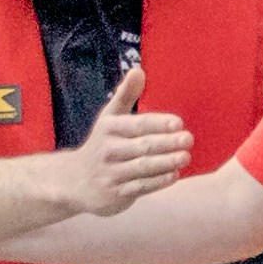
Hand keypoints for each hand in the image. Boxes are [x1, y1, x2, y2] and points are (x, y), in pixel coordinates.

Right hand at [57, 57, 192, 212]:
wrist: (74, 182)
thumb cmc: (101, 144)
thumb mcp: (109, 118)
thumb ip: (126, 95)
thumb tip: (139, 70)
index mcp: (109, 129)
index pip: (137, 125)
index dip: (158, 124)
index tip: (179, 123)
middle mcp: (108, 150)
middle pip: (142, 146)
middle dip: (166, 143)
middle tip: (188, 139)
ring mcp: (111, 173)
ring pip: (142, 167)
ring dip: (166, 163)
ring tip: (185, 157)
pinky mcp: (115, 193)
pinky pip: (140, 187)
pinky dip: (157, 182)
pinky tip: (174, 175)